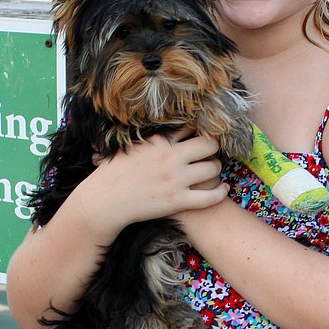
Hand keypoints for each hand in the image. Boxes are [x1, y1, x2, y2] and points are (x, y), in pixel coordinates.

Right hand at [88, 129, 227, 230]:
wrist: (104, 200)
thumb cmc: (112, 173)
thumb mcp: (130, 146)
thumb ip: (150, 137)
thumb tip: (161, 127)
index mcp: (160, 140)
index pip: (191, 127)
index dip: (200, 129)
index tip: (204, 133)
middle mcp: (171, 157)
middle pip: (209, 144)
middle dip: (214, 146)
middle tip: (213, 151)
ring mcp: (176, 179)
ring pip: (212, 168)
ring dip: (217, 168)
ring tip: (214, 170)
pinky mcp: (177, 201)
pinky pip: (209, 197)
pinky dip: (220, 192)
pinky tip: (223, 190)